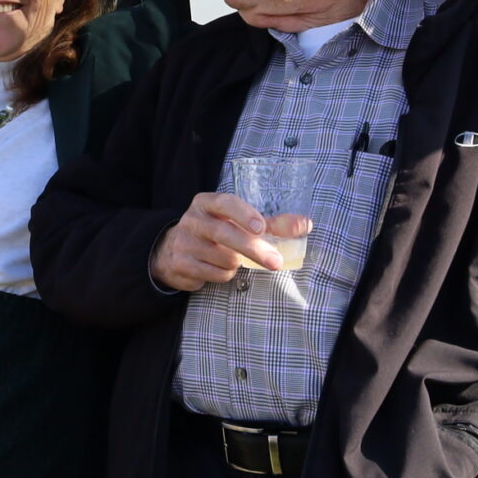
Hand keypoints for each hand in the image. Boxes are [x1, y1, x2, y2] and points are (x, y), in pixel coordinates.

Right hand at [148, 193, 311, 291]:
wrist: (171, 250)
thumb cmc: (214, 232)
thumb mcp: (236, 221)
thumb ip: (271, 223)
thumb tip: (306, 224)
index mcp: (206, 203)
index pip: (225, 203)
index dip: (244, 214)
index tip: (262, 228)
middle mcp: (193, 220)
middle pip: (226, 235)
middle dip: (254, 250)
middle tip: (276, 262)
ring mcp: (184, 243)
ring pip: (225, 259)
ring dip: (238, 264)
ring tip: (233, 259)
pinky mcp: (181, 264)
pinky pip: (215, 275)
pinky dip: (224, 275)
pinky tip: (218, 268)